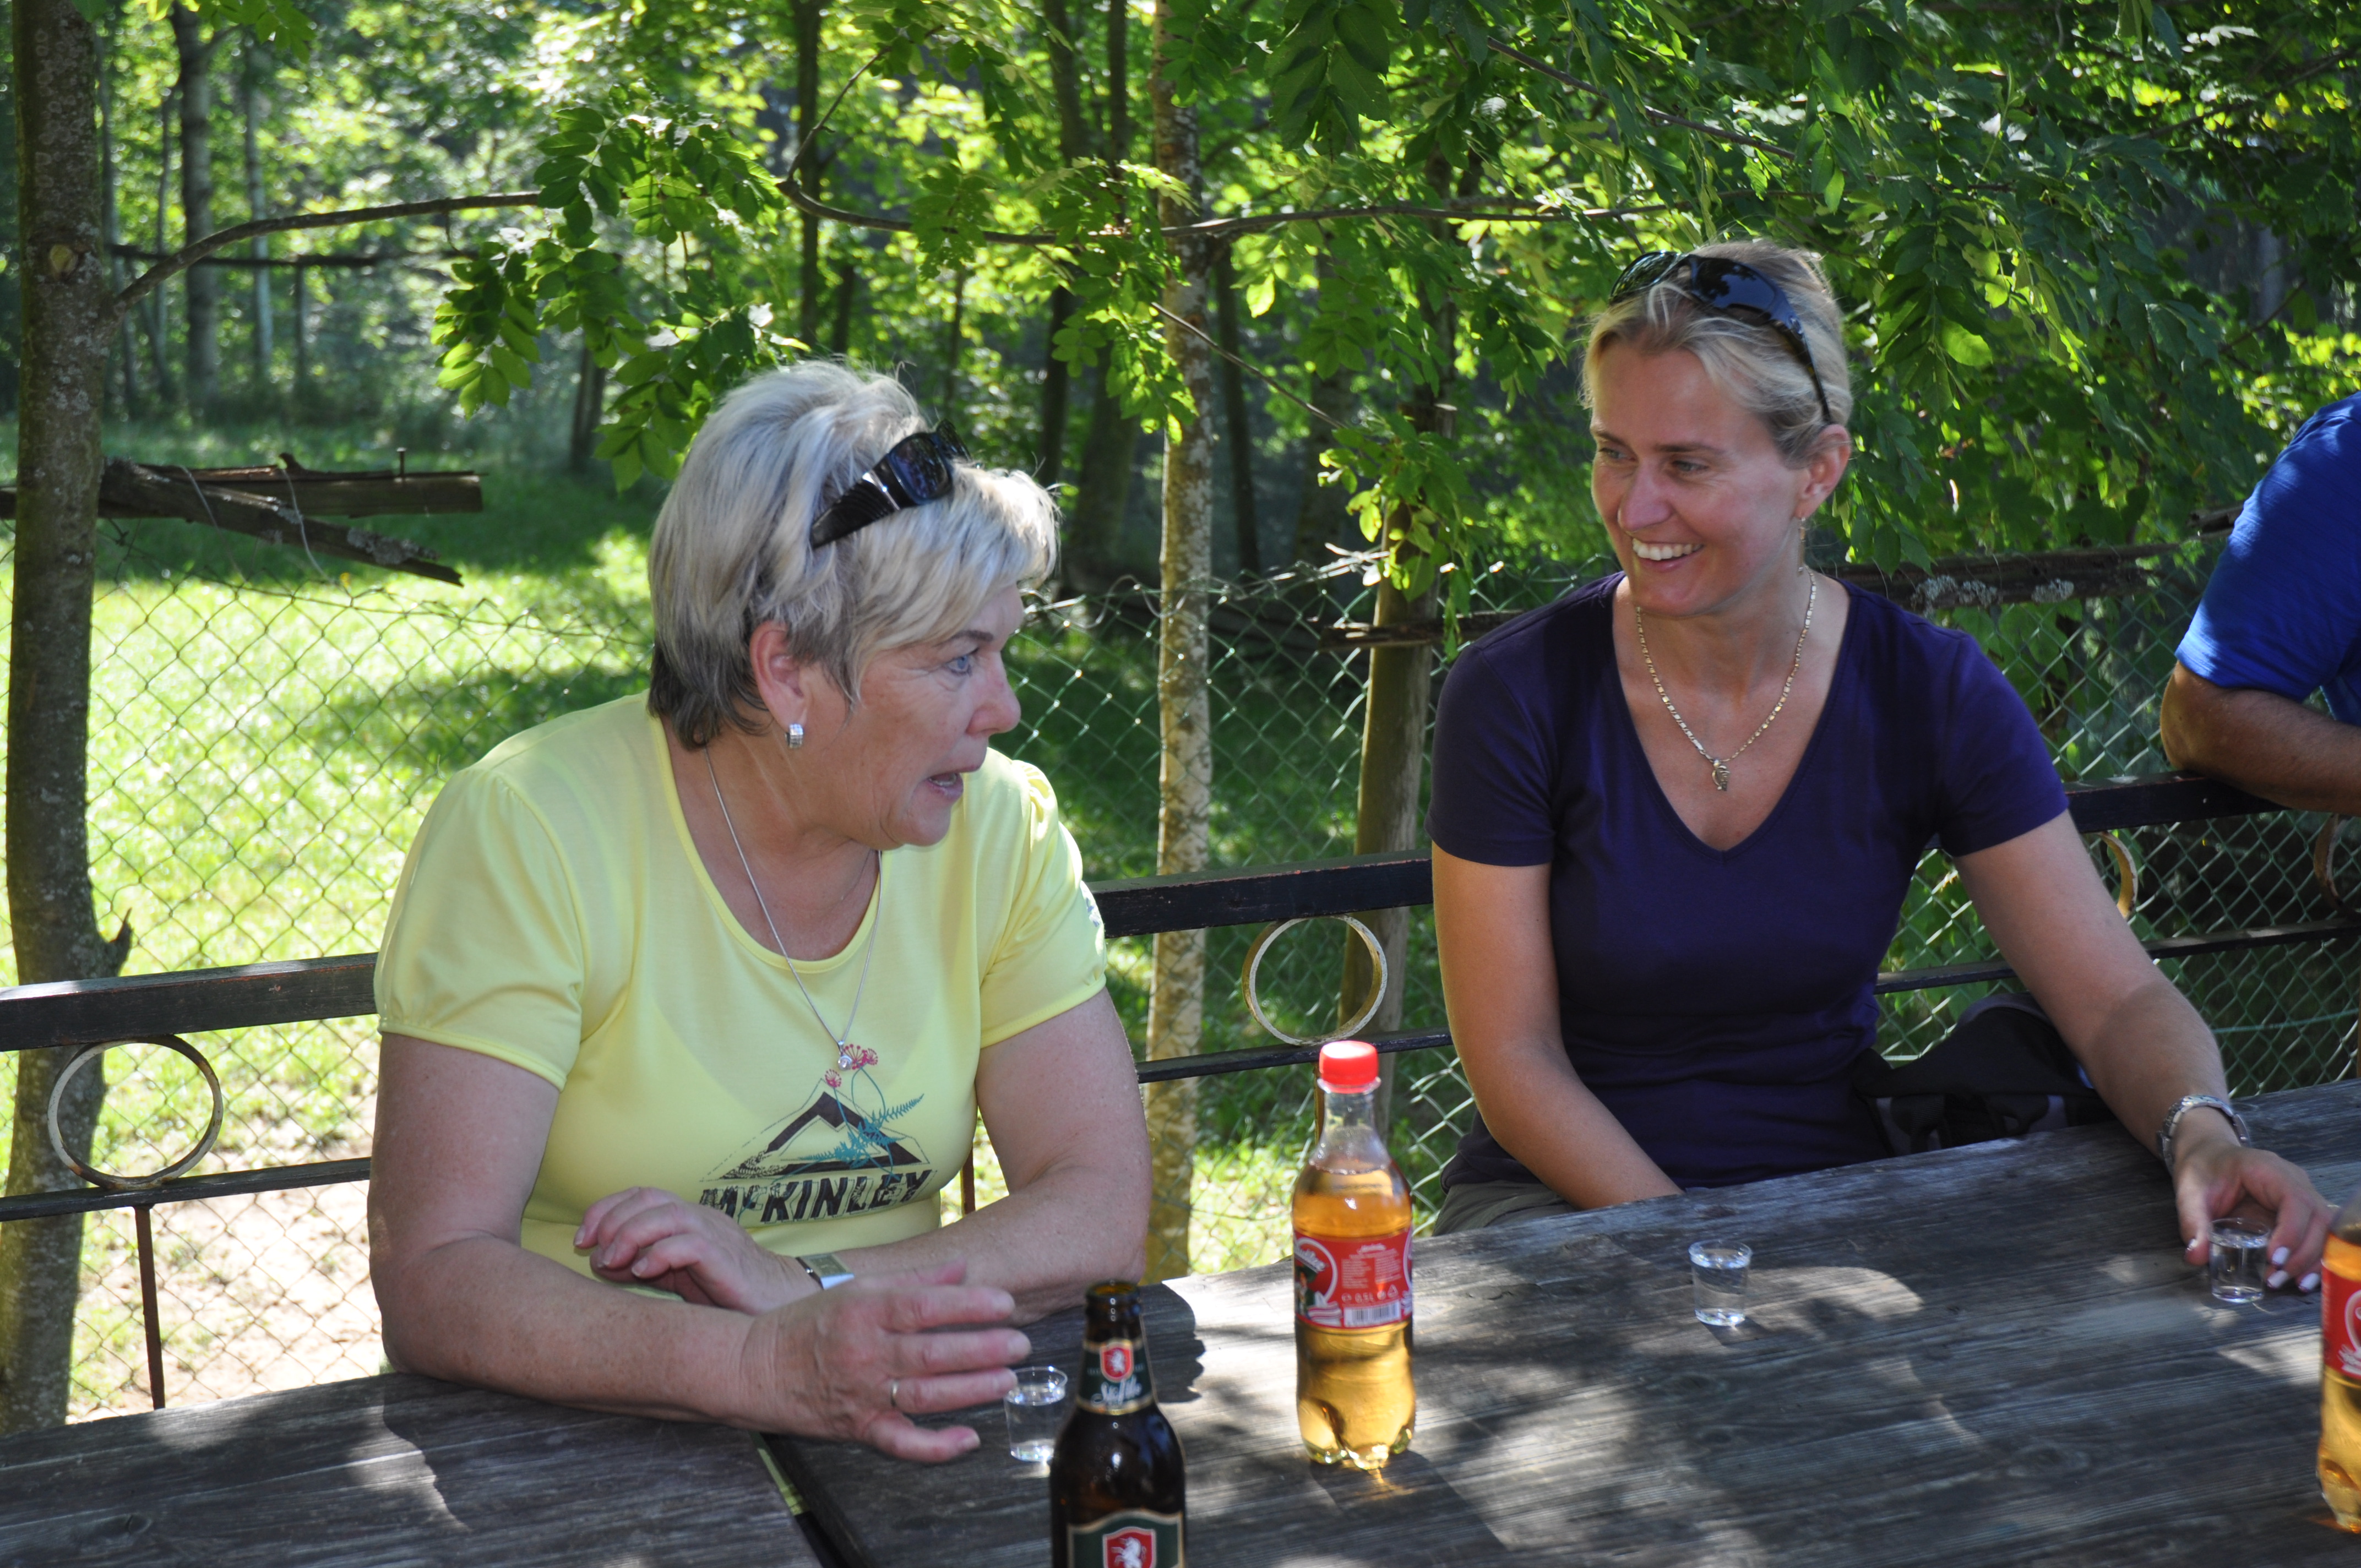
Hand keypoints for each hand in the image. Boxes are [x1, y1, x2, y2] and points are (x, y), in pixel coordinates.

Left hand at [574, 1186, 807, 1313]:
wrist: (775, 1305)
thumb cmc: (723, 1292)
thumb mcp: (673, 1275)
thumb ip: (639, 1264)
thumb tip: (600, 1261)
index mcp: (687, 1218)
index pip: (642, 1195)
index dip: (606, 1209)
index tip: (582, 1238)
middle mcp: (700, 1218)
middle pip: (650, 1197)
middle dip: (612, 1220)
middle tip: (594, 1251)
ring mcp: (715, 1235)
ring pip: (668, 1215)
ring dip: (631, 1235)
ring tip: (612, 1261)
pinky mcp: (725, 1258)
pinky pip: (690, 1245)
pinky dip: (659, 1254)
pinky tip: (642, 1271)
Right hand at [739, 1259, 1027, 1461]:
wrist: (755, 1369)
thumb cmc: (808, 1324)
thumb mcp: (856, 1288)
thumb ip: (912, 1279)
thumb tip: (962, 1267)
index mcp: (865, 1312)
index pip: (925, 1306)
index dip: (968, 1305)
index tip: (1006, 1302)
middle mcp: (866, 1353)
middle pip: (932, 1352)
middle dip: (982, 1348)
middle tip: (1020, 1343)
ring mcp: (863, 1394)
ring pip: (924, 1395)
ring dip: (970, 1390)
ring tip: (1006, 1380)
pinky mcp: (859, 1429)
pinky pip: (901, 1443)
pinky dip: (935, 1446)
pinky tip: (968, 1440)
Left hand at [2173, 1119, 2334, 1290]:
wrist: (2208, 1156)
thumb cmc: (2203, 1170)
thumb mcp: (2191, 1193)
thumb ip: (2193, 1222)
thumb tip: (2196, 1257)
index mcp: (2270, 1170)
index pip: (2296, 1200)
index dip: (2291, 1232)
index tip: (2274, 1258)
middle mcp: (2295, 1183)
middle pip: (2318, 1219)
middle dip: (2303, 1254)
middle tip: (2277, 1278)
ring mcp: (2303, 1197)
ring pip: (2324, 1230)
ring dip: (2311, 1260)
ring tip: (2291, 1284)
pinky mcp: (2300, 1214)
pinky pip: (2317, 1236)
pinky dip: (2311, 1259)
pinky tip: (2300, 1280)